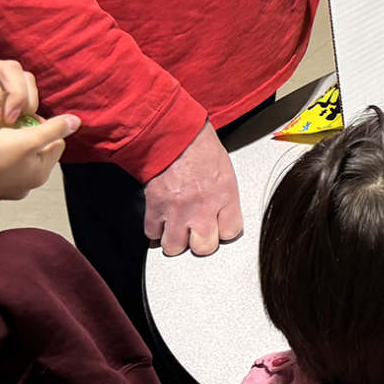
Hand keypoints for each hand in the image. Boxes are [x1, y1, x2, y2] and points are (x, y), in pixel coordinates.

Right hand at [0, 114, 75, 200]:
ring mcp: (3, 188)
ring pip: (15, 154)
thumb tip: (77, 122)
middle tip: (9, 122)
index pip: (56, 143)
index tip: (25, 117)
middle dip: (26, 133)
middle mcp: (24, 185)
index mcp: (39, 176)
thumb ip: (53, 129)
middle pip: (35, 149)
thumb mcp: (26, 138)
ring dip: (9, 140)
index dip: (43, 126)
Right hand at [143, 122, 241, 255]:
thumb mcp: (225, 172)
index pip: (230, 233)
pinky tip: (161, 219)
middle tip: (196, 231)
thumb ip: (225, 198)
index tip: (218, 227)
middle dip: (199, 242)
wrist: (173, 135)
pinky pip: (152, 234)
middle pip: (203, 248)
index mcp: (225, 197)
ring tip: (177, 228)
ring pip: (174, 247)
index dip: (223, 232)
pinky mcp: (155, 209)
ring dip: (175, 240)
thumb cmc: (200, 147)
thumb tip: (223, 215)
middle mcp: (202, 209)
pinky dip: (155, 229)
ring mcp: (177, 211)